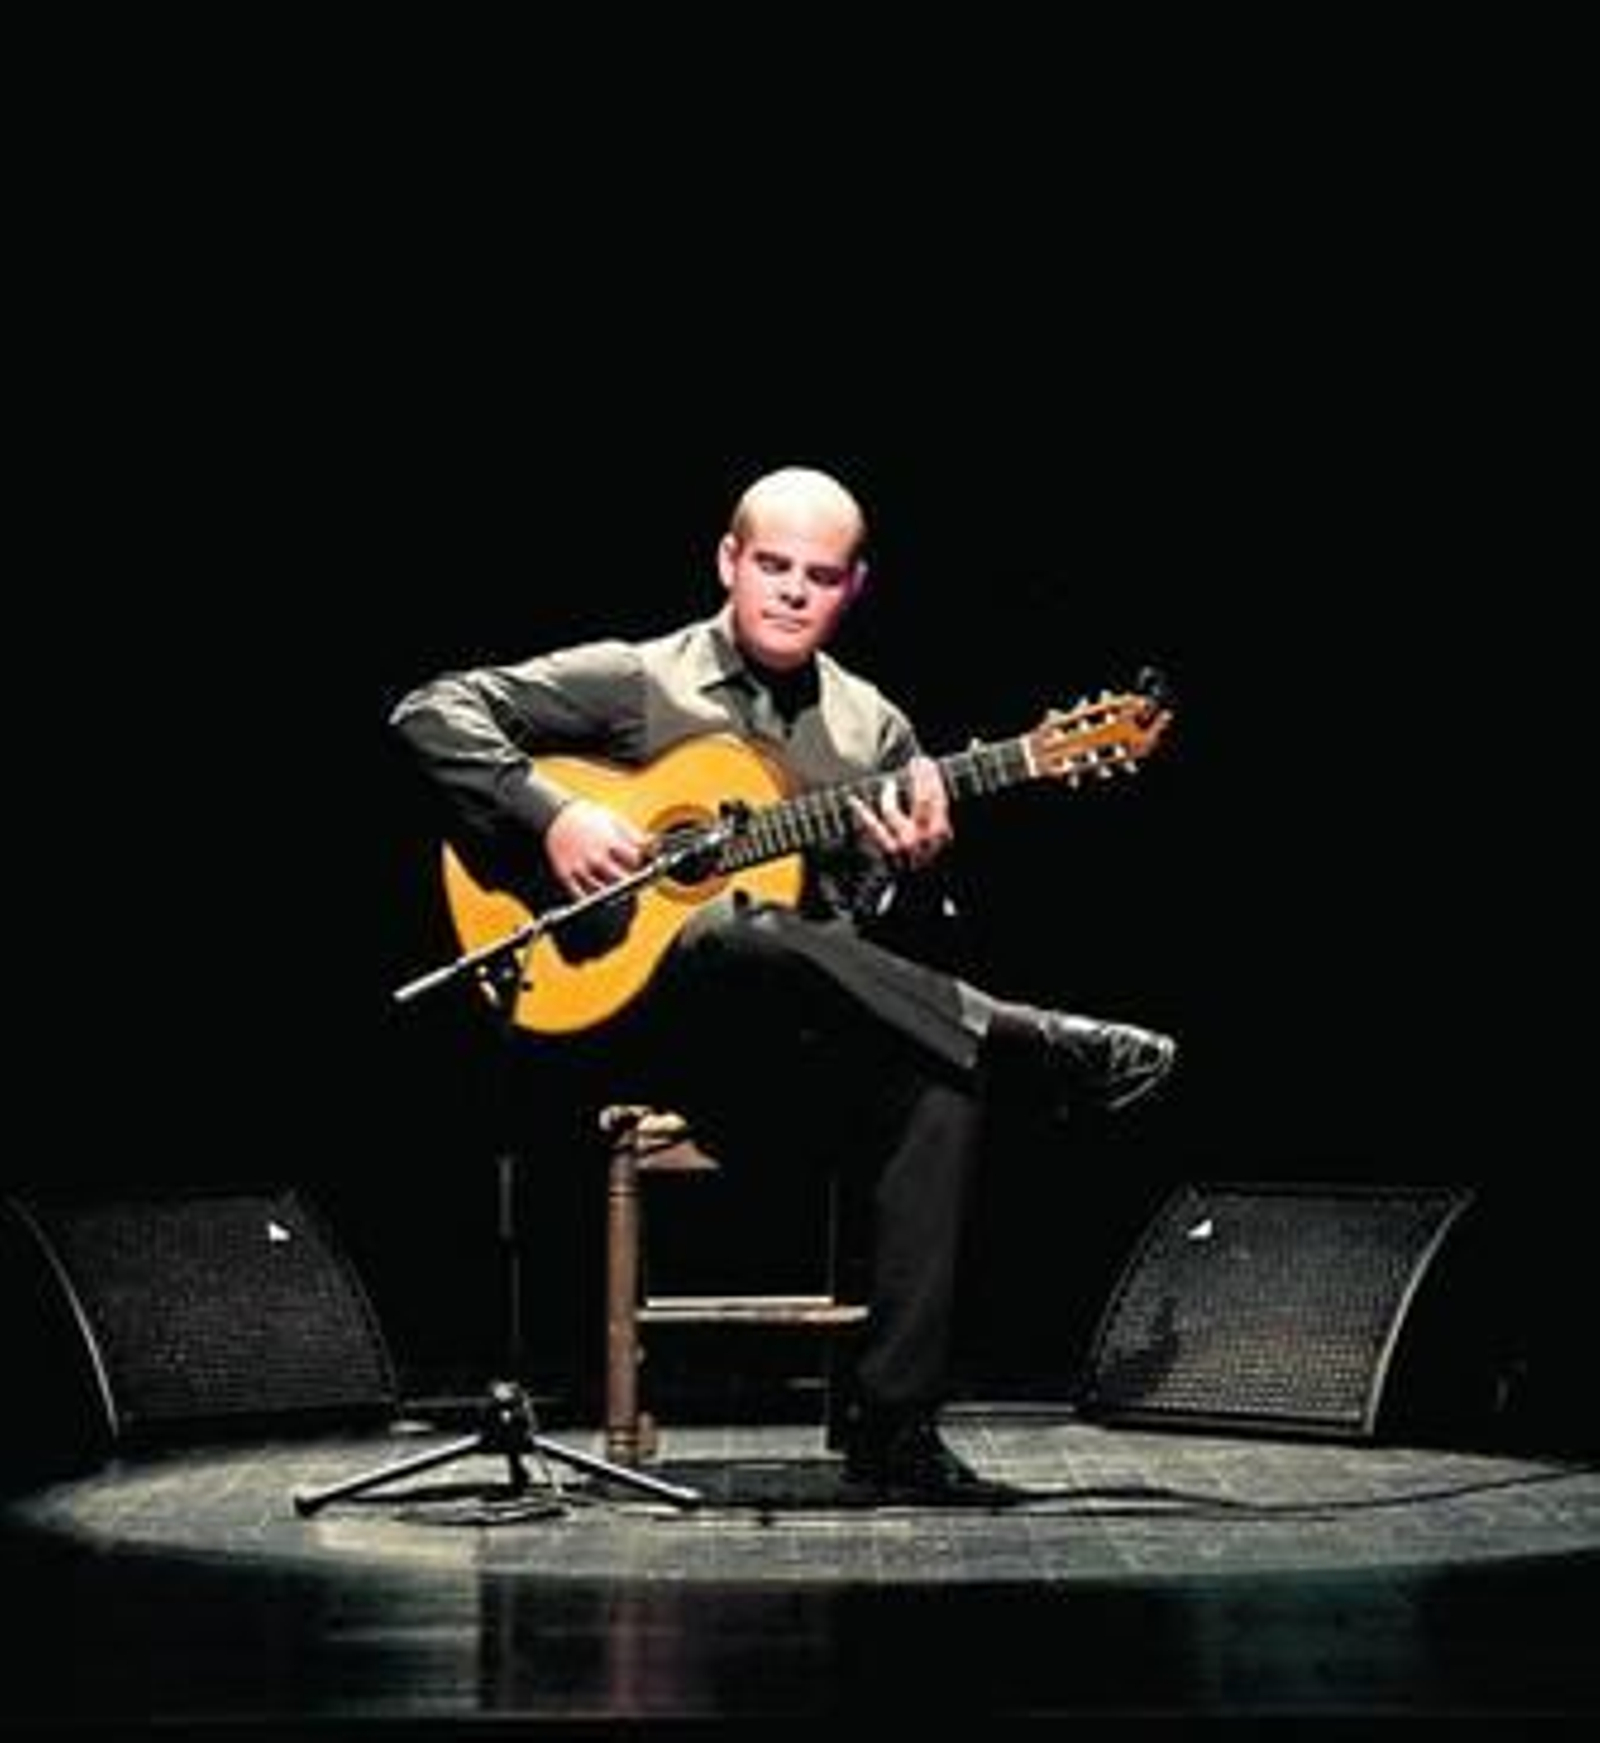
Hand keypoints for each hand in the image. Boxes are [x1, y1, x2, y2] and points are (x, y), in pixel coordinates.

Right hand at [544, 798, 650, 896]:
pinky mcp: (566, 876)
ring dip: (614, 893)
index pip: (636, 863)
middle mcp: (596, 858)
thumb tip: (655, 845)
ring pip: (604, 893)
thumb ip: (636, 835)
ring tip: (618, 887)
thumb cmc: (587, 817)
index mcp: (610, 843)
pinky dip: (593, 899)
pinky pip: (582, 896)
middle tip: (636, 882)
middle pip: (623, 881)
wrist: (556, 816)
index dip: (645, 866)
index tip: (649, 868)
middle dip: (632, 883)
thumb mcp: (615, 819)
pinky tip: (600, 893)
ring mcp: (581, 869)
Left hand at [848, 755, 951, 869]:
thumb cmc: (933, 860)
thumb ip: (938, 813)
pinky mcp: (887, 850)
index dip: (931, 776)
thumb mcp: (945, 837)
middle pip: (921, 799)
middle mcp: (923, 836)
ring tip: (889, 784)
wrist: (920, 887)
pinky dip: (862, 812)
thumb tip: (929, 783)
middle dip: (919, 777)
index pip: (937, 797)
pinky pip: (872, 827)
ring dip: (890, 794)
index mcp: (941, 831)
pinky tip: (853, 800)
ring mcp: (902, 843)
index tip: (926, 762)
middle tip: (915, 763)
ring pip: (892, 811)